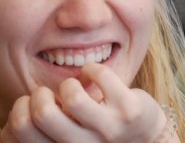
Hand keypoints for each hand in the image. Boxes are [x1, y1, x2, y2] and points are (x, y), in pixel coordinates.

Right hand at [0, 63, 171, 142]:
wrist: (147, 137)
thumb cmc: (99, 131)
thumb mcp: (72, 136)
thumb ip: (50, 128)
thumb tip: (17, 116)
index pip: (22, 132)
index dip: (19, 111)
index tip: (31, 104)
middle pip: (43, 114)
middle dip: (41, 95)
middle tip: (51, 92)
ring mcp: (109, 128)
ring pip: (72, 97)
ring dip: (69, 83)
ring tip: (75, 85)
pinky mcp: (129, 109)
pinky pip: (101, 76)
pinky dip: (92, 68)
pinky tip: (93, 73)